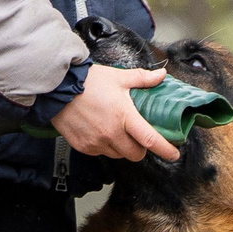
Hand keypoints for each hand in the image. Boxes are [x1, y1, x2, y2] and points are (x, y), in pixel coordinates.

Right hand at [50, 64, 179, 161]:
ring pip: (118, 154)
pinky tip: (100, 131)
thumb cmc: (88, 81)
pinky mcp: (83, 146)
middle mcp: (111, 133)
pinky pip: (101, 152)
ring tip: (116, 131)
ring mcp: (96, 142)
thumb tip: (161, 76)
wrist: (58, 87)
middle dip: (141, 148)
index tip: (174, 154)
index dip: (165, 150)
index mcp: (124, 116)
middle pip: (136, 154)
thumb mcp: (119, 77)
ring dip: (122, 147)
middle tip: (138, 137)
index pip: (150, 139)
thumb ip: (142, 79)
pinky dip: (105, 146)